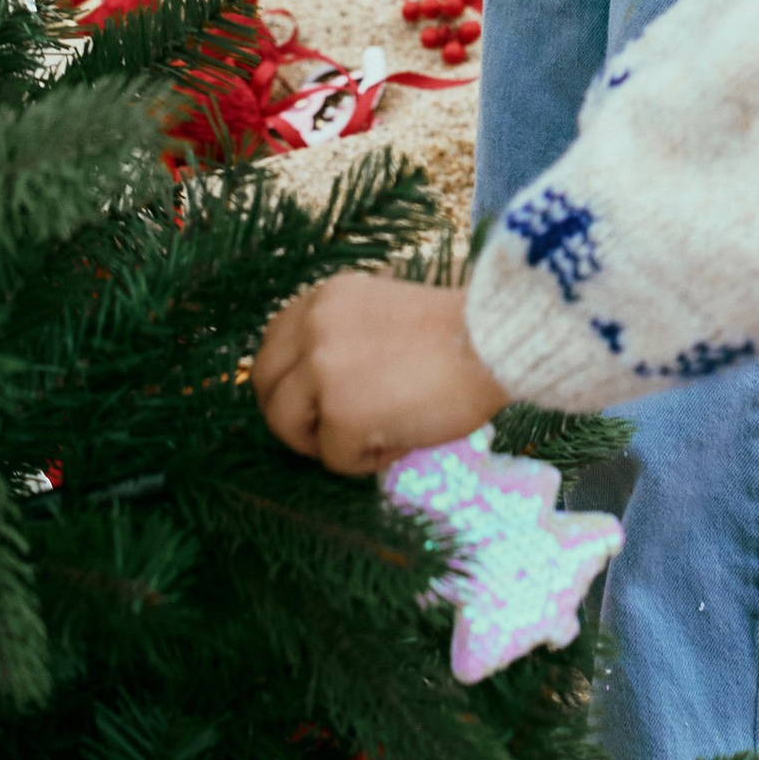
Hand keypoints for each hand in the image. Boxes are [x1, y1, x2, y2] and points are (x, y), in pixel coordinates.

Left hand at [253, 274, 507, 475]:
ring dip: (325, 443)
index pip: (274, 344)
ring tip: (373, 438)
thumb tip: (317, 388)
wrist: (494, 342)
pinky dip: (368, 461)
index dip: (287, 381)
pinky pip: (335, 458)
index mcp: (324, 298)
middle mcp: (313, 327)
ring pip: (288, 427)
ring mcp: (321, 371)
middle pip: (264, 386)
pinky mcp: (341, 415)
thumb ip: (341, 336)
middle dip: (289, 419)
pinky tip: (402, 441)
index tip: (311, 402)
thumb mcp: (381, 312)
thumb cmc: (454, 333)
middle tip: (325, 436)